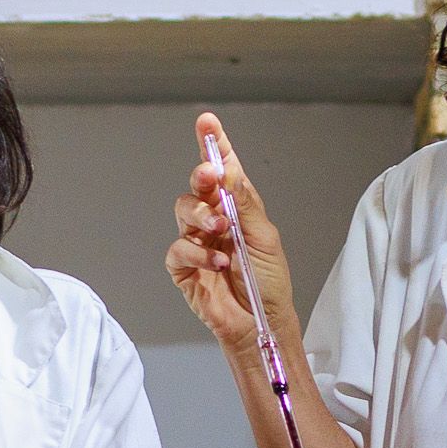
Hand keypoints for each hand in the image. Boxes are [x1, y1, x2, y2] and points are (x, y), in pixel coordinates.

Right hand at [166, 112, 295, 359]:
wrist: (262, 325)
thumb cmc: (268, 284)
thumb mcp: (265, 238)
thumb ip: (245, 204)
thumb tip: (229, 171)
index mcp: (237, 209)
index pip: (223, 171)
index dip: (213, 145)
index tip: (207, 122)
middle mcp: (214, 221)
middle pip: (197, 187)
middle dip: (202, 177)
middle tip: (211, 179)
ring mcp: (196, 244)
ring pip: (183, 213)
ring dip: (201, 217)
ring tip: (221, 231)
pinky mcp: (183, 269)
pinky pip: (178, 250)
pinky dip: (196, 254)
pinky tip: (216, 264)